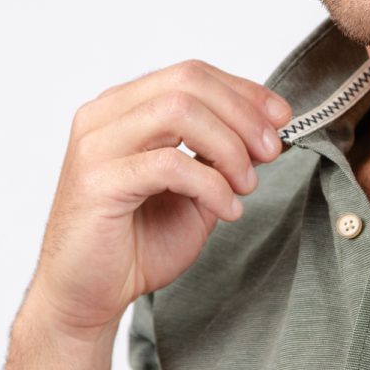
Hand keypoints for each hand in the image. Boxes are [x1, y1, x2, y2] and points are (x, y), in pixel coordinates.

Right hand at [23, 59, 291, 338]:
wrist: (88, 294)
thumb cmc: (135, 244)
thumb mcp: (195, 191)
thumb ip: (220, 157)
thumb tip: (265, 131)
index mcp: (125, 109)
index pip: (191, 74)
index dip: (244, 91)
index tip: (280, 118)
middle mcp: (105, 116)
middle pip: (188, 83)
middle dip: (242, 115)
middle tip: (270, 152)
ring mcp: (96, 145)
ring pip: (178, 111)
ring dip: (228, 146)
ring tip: (246, 184)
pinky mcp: (97, 181)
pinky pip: (168, 164)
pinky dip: (210, 185)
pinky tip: (226, 209)